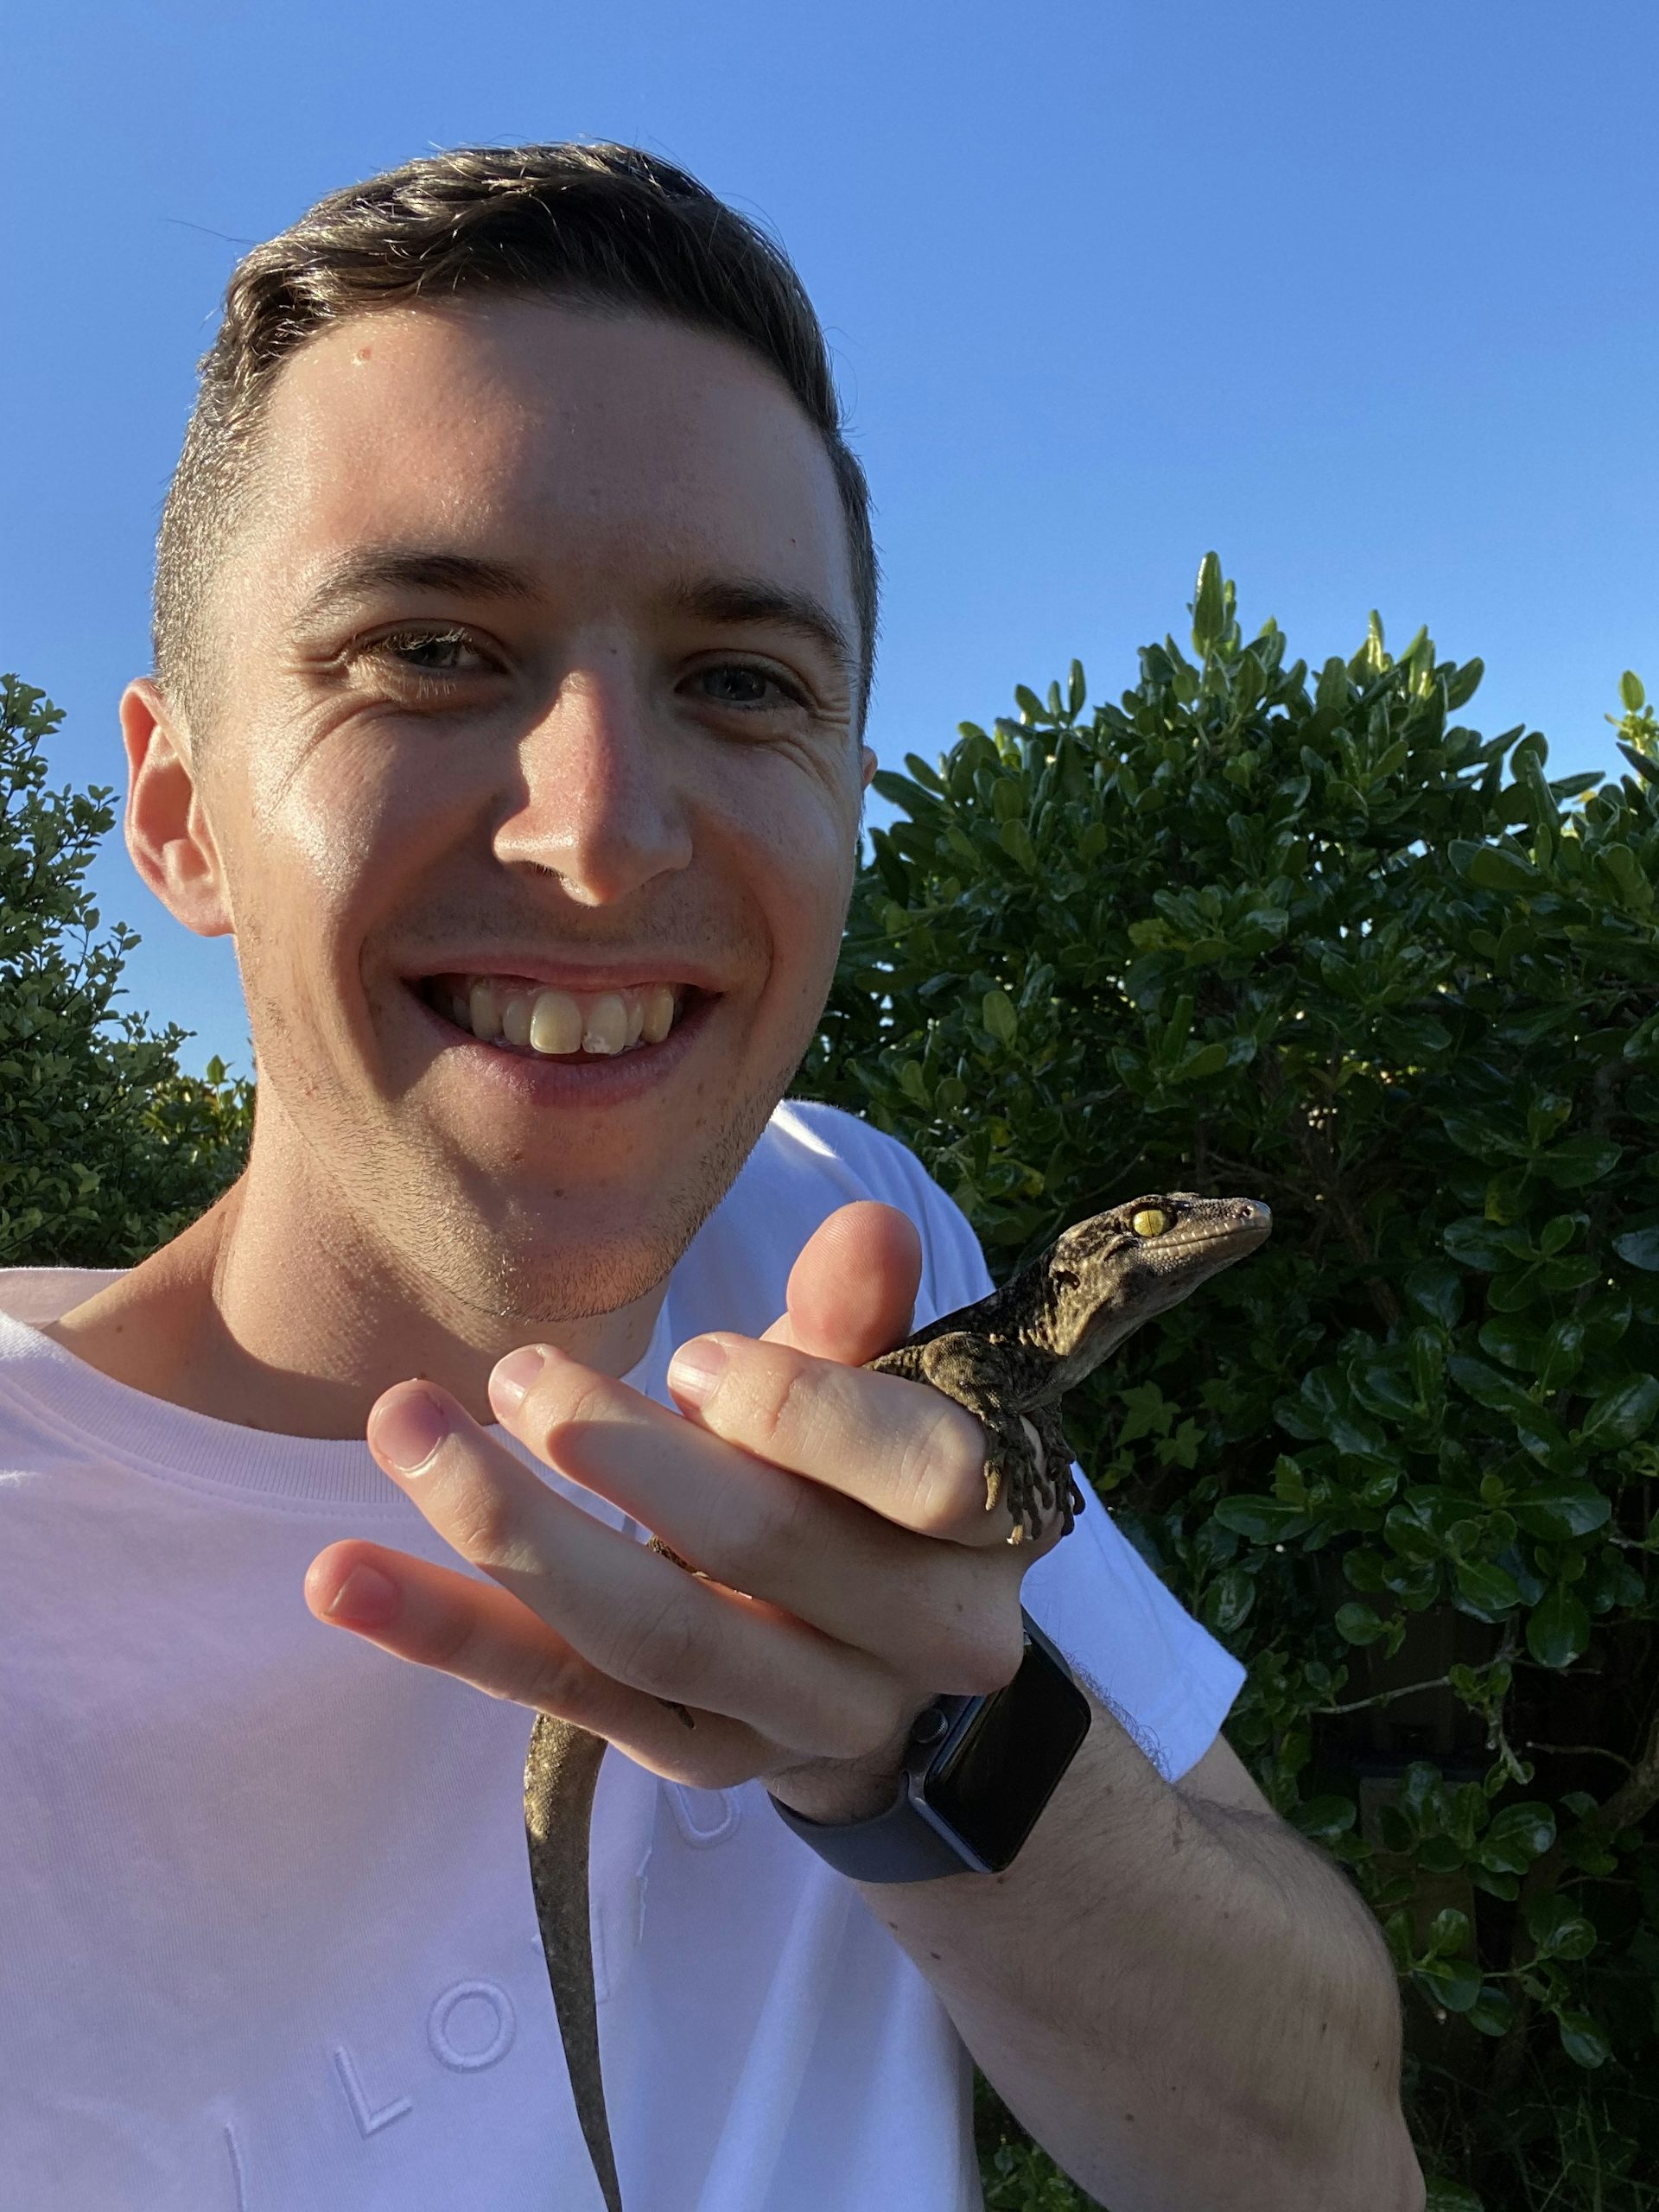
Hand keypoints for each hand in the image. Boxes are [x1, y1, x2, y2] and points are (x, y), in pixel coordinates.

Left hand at [303, 1202, 1057, 1821]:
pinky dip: (448, 1630)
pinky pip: (559, 1693)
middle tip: (519, 1374)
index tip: (693, 1358)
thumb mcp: (880, 1395)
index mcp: (984, 1541)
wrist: (872, 1656)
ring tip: (401, 1428)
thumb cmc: (870, 1485)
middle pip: (762, 1554)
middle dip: (629, 1458)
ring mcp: (791, 1720)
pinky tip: (342, 1578)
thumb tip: (867, 1227)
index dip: (801, 1409)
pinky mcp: (686, 1752)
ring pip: (646, 1633)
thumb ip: (860, 1323)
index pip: (923, 1476)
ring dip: (509, 1530)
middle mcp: (910, 1650)